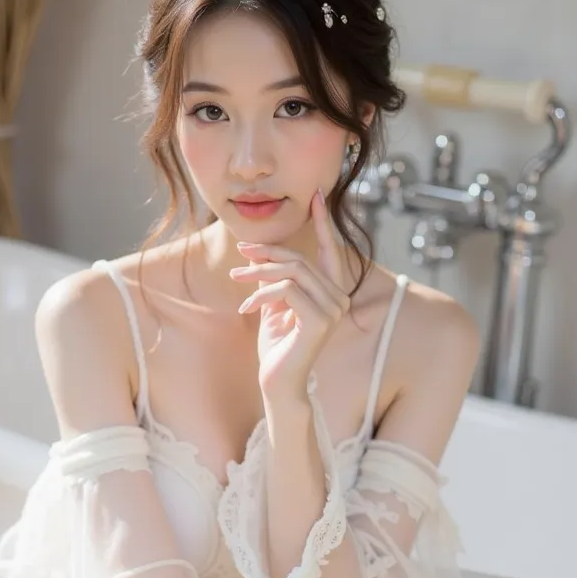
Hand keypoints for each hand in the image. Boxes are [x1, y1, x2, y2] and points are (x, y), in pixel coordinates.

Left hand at [230, 188, 350, 402]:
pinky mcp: (320, 320)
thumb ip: (274, 278)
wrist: (278, 383)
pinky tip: (247, 307)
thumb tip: (262, 251)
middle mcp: (340, 299)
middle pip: (301, 259)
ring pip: (293, 272)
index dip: (323, 222)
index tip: (316, 194)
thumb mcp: (273, 304)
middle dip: (268, 251)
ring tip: (236, 278)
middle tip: (241, 251)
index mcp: (333, 293)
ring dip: (260, 272)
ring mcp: (334, 309)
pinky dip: (262, 294)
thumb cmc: (276, 347)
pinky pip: (286, 290)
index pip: (330, 250)